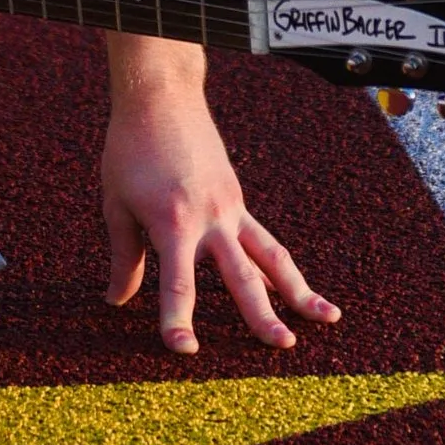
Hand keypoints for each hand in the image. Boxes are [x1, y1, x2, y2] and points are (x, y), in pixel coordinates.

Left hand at [101, 28, 339, 356]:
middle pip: (242, 274)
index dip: (179, 318)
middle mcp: (210, 218)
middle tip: (283, 346)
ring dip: (298, 290)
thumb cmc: (130, 148)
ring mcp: (230, 208)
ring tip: (328, 317)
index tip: (184, 348)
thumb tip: (117, 301)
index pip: (178, 282)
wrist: (161, 96)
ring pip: (271, 256)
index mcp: (173, 221)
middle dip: (263, 314)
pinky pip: (262, 240)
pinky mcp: (237, 199)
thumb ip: (123, 256)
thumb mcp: (116, 204)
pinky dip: (278, 267)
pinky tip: (294, 290)